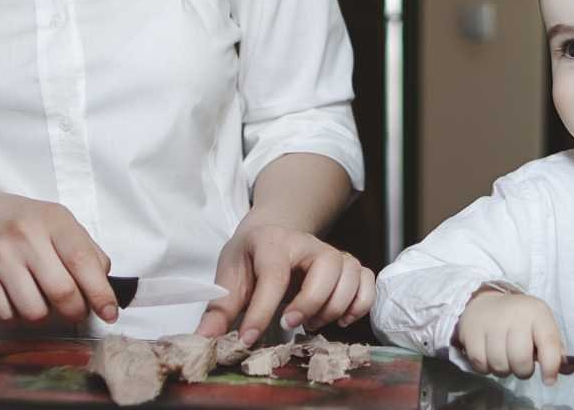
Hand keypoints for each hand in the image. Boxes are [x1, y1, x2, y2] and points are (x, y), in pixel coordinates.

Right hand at [0, 187, 117, 324]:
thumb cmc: (26, 223)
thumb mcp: (60, 223)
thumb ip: (87, 251)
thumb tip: (105, 288)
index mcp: (54, 221)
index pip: (83, 261)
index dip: (100, 293)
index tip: (109, 313)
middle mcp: (27, 237)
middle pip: (62, 293)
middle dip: (76, 311)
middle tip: (75, 310)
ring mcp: (1, 257)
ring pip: (35, 311)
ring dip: (45, 315)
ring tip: (42, 298)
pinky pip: (6, 316)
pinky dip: (17, 316)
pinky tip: (18, 298)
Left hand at [194, 223, 374, 344]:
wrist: (271, 233)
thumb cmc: (249, 257)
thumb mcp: (228, 275)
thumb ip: (220, 308)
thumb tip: (205, 338)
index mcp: (273, 242)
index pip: (273, 275)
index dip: (261, 311)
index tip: (247, 339)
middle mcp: (308, 243)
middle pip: (326, 269)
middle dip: (310, 304)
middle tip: (289, 323)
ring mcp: (332, 252)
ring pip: (350, 276)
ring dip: (333, 308)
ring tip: (310, 323)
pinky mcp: (348, 264)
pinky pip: (368, 281)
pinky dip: (359, 304)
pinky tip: (339, 319)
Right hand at [454, 288, 564, 385]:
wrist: (483, 302)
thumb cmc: (519, 319)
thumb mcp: (541, 326)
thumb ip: (555, 348)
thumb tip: (568, 369)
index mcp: (537, 313)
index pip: (549, 344)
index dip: (551, 367)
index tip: (549, 380)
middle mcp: (514, 315)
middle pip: (520, 360)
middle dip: (523, 371)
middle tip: (520, 365)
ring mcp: (490, 322)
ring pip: (499, 365)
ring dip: (503, 370)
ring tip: (504, 359)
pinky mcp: (470, 332)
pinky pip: (480, 364)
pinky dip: (485, 368)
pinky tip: (489, 356)